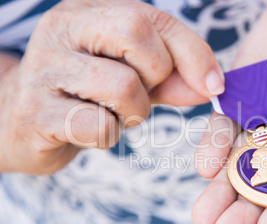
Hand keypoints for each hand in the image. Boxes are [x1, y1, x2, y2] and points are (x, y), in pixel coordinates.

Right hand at [0, 0, 223, 174]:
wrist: (22, 123)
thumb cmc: (85, 95)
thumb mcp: (132, 77)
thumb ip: (171, 77)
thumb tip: (211, 86)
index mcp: (88, 12)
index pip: (153, 18)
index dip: (192, 52)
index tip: (212, 85)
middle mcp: (62, 29)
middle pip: (136, 34)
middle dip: (156, 76)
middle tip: (140, 94)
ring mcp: (44, 69)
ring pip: (123, 86)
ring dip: (133, 113)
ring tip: (113, 114)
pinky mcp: (35, 112)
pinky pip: (99, 126)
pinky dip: (108, 136)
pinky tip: (90, 130)